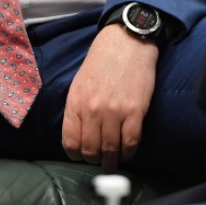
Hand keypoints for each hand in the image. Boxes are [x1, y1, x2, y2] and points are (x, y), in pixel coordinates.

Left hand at [62, 24, 158, 171]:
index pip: (70, 142)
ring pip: (111, 150)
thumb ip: (78, 109)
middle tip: (101, 162)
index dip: (76, 155)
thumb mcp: (79, 83)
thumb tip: (80, 134)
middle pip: (90, 150)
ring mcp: (114, 112)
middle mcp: (92, 110)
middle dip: (95, 160)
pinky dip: (130, 152)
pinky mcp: (135, 111)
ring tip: (115, 162)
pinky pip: (131, 142)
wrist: (127, 41)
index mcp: (75, 103)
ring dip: (113, 160)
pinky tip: (129, 152)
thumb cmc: (102, 61)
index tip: (83, 156)